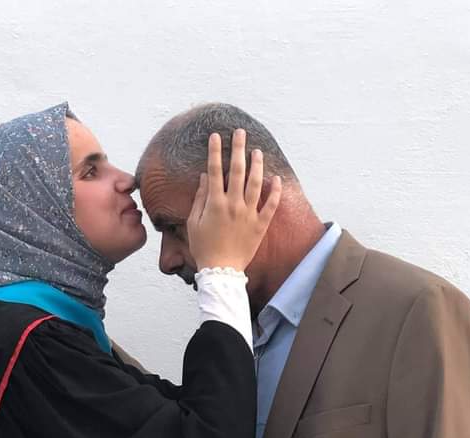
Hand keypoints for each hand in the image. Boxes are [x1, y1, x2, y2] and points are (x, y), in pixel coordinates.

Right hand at [187, 129, 281, 271]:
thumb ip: (199, 199)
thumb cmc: (203, 249)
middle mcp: (233, 205)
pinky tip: (275, 179)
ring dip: (257, 165)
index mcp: (215, 204)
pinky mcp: (260, 226)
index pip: (215, 170)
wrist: (221, 272)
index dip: (215, 151)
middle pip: (238, 171)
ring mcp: (249, 215)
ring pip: (256, 183)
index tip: (216, 136)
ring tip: (257, 152)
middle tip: (240, 133)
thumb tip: (205, 177)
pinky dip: (275, 191)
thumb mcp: (194, 224)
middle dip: (238, 149)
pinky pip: (271, 205)